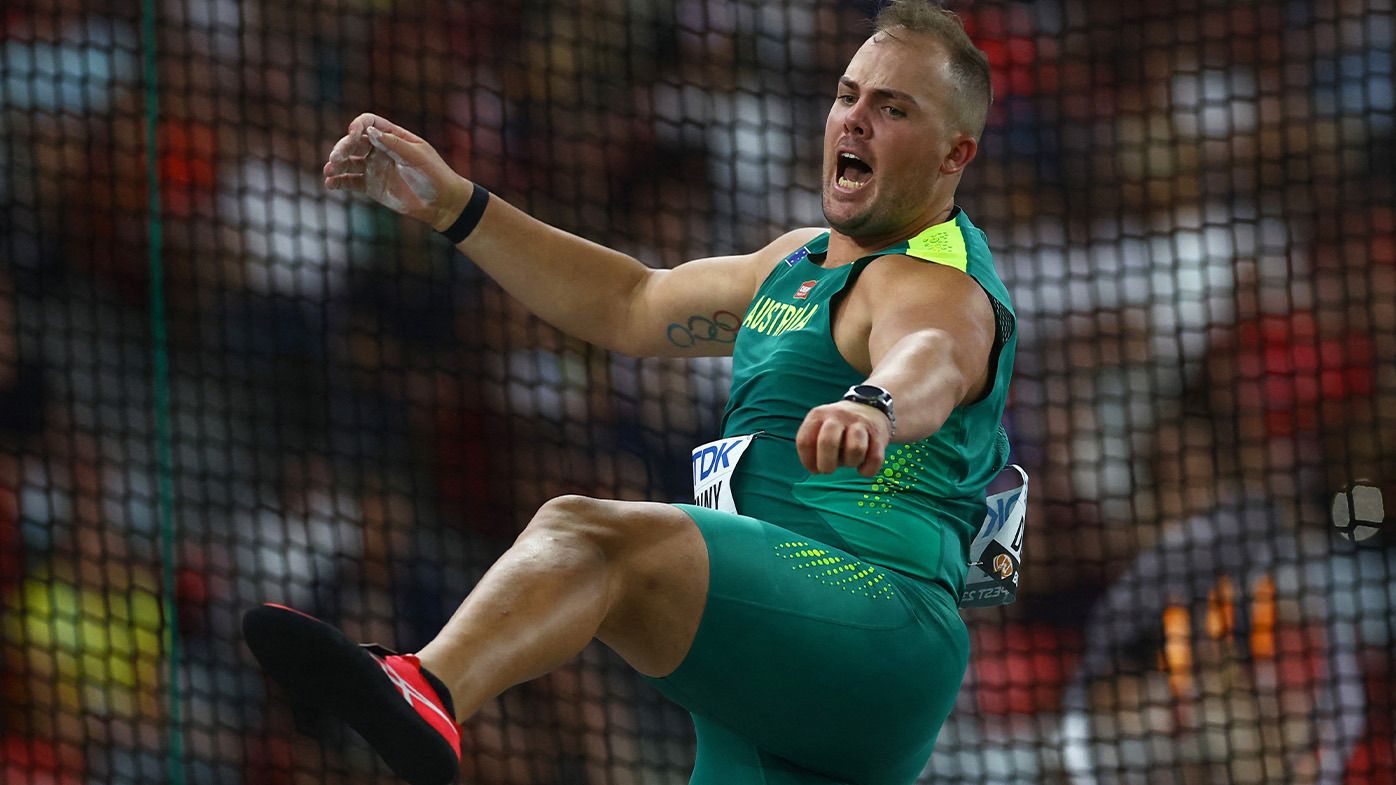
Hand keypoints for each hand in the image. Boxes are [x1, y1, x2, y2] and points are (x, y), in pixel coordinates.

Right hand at [323, 113, 468, 230]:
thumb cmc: (434, 175)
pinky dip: (339, 182)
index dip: (358, 126)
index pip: (369, 123)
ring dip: (336, 165)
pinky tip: (331, 184)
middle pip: (354, 142)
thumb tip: (369, 131)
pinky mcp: (370, 186)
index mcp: (393, 137)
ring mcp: (374, 167)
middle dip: (342, 148)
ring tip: (329, 171)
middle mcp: (380, 149)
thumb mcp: (417, 157)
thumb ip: (394, 144)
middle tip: (336, 159)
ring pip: (348, 162)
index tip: (353, 135)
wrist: (441, 203)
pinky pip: (350, 182)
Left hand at [795, 401, 891, 476]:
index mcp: (818, 415)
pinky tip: (863, 467)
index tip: (814, 469)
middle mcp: (838, 416)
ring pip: (855, 449)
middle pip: (827, 442)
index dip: (807, 461)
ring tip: (850, 461)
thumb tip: (815, 468)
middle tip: (828, 470)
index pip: (805, 441)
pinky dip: (867, 470)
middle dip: (826, 464)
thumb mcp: (820, 427)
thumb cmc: (839, 428)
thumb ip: (812, 445)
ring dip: (851, 463)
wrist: (870, 407)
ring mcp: (860, 423)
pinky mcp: (879, 433)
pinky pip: (875, 458)